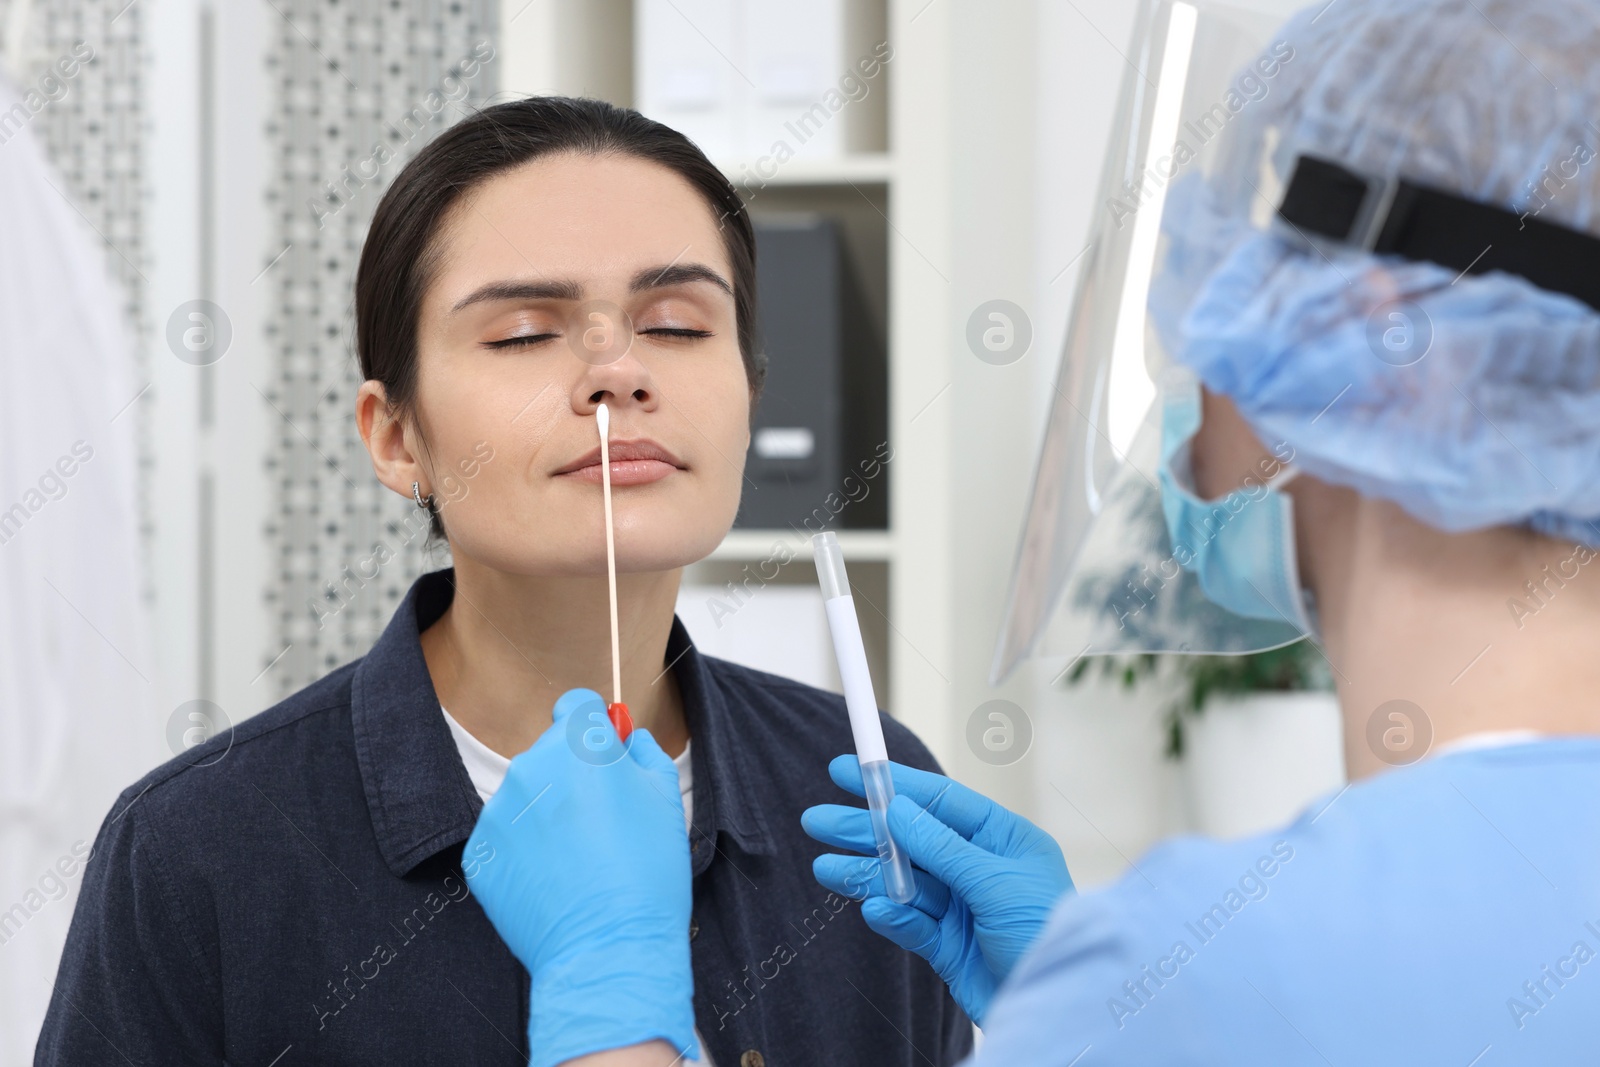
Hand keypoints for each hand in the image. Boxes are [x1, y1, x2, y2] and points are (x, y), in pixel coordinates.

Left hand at [464, 688, 698, 1066]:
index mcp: (583, 745)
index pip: (575, 705)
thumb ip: (644, 752)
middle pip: (549, 754)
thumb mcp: (666, 799)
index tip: (602, 756)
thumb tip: (626, 737)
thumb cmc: (647, 874)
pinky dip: (524, 852)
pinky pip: (504, 837)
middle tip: (600, 824)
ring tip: (578, 860)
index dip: (593, 728)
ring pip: (525, 796)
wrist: (609, 948)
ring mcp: (499, 810)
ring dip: (545, 814)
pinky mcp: (479, 851)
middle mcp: (532, 766)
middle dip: (571, 778)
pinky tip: (553, 881)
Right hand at [801, 756, 1073, 1025]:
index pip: (939, 802)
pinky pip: (911, 924)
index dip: (894, 785)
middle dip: (865, 831)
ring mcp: (962, 908)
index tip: (848, 771)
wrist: (1059, 1008)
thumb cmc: (1045, 935)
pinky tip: (874, 909)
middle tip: (817, 821)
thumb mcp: (995, 883)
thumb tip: (898, 811)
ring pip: (904, 883)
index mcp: (1002, 840)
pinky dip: (892, 916)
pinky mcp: (948, 947)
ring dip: (866, 875)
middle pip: (911, 841)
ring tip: (825, 868)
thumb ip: (942, 848)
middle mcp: (979, 869)